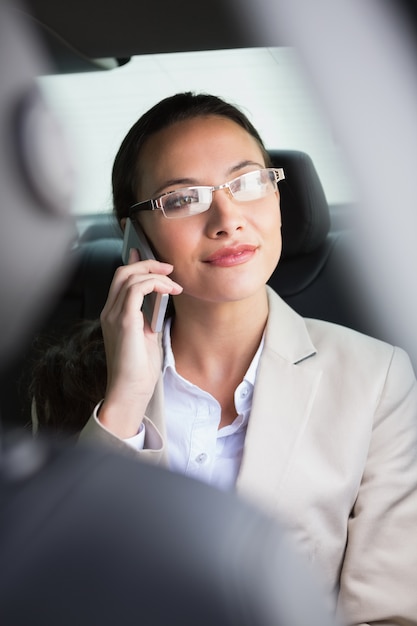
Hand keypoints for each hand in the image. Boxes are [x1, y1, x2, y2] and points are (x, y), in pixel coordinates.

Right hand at [98, 249, 181, 437]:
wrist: (131, 390)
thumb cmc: (140, 369)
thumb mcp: (147, 335)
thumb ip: (150, 314)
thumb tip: (160, 295)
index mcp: (113, 315)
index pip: (121, 280)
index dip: (136, 263)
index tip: (151, 257)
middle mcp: (109, 312)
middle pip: (123, 272)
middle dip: (148, 264)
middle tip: (169, 269)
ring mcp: (114, 315)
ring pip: (130, 277)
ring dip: (156, 275)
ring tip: (174, 285)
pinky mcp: (124, 321)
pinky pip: (137, 289)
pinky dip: (154, 284)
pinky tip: (168, 291)